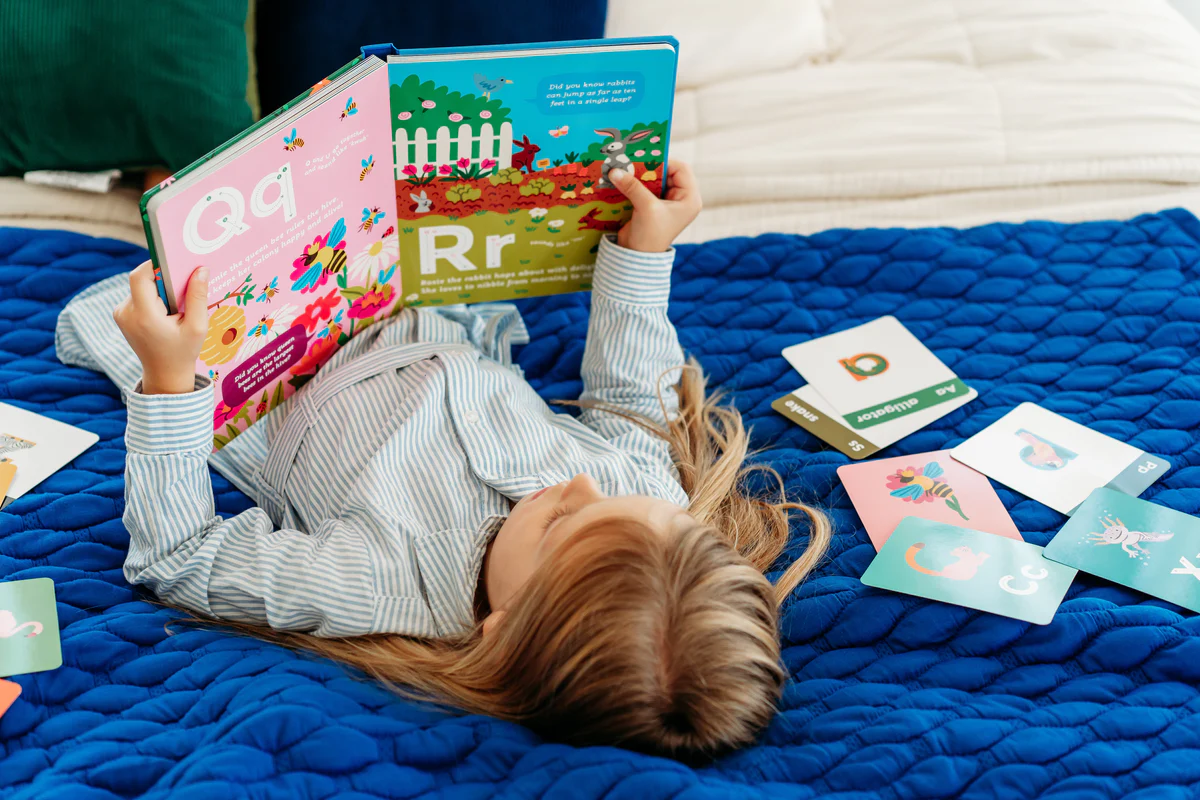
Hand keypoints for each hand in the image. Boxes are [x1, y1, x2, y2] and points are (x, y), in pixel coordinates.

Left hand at [113, 262, 208, 394]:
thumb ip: (198, 297)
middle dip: (162, 278)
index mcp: (144, 316)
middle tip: (182, 285)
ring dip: (157, 288)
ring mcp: (121, 314)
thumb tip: (201, 269)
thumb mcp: (197, 327)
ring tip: (175, 304)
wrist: (164, 374)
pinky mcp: (121, 315)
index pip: (141, 276)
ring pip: (139, 286)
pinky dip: (151, 296)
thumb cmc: (183, 352)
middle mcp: (127, 312)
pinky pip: (137, 295)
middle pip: (141, 279)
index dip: (156, 264)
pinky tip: (165, 310)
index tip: (175, 263)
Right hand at [608, 160, 701, 252]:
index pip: (681, 169)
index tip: (644, 160)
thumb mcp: (646, 207)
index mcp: (690, 198)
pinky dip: (636, 185)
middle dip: (649, 169)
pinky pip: (646, 189)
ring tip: (625, 170)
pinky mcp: (654, 207)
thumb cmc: (650, 235)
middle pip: (667, 173)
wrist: (637, 259)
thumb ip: (633, 186)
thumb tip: (615, 170)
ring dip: (640, 176)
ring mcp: (667, 203)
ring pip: (655, 180)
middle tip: (632, 163)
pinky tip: (623, 181)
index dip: (664, 162)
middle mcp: (681, 199)